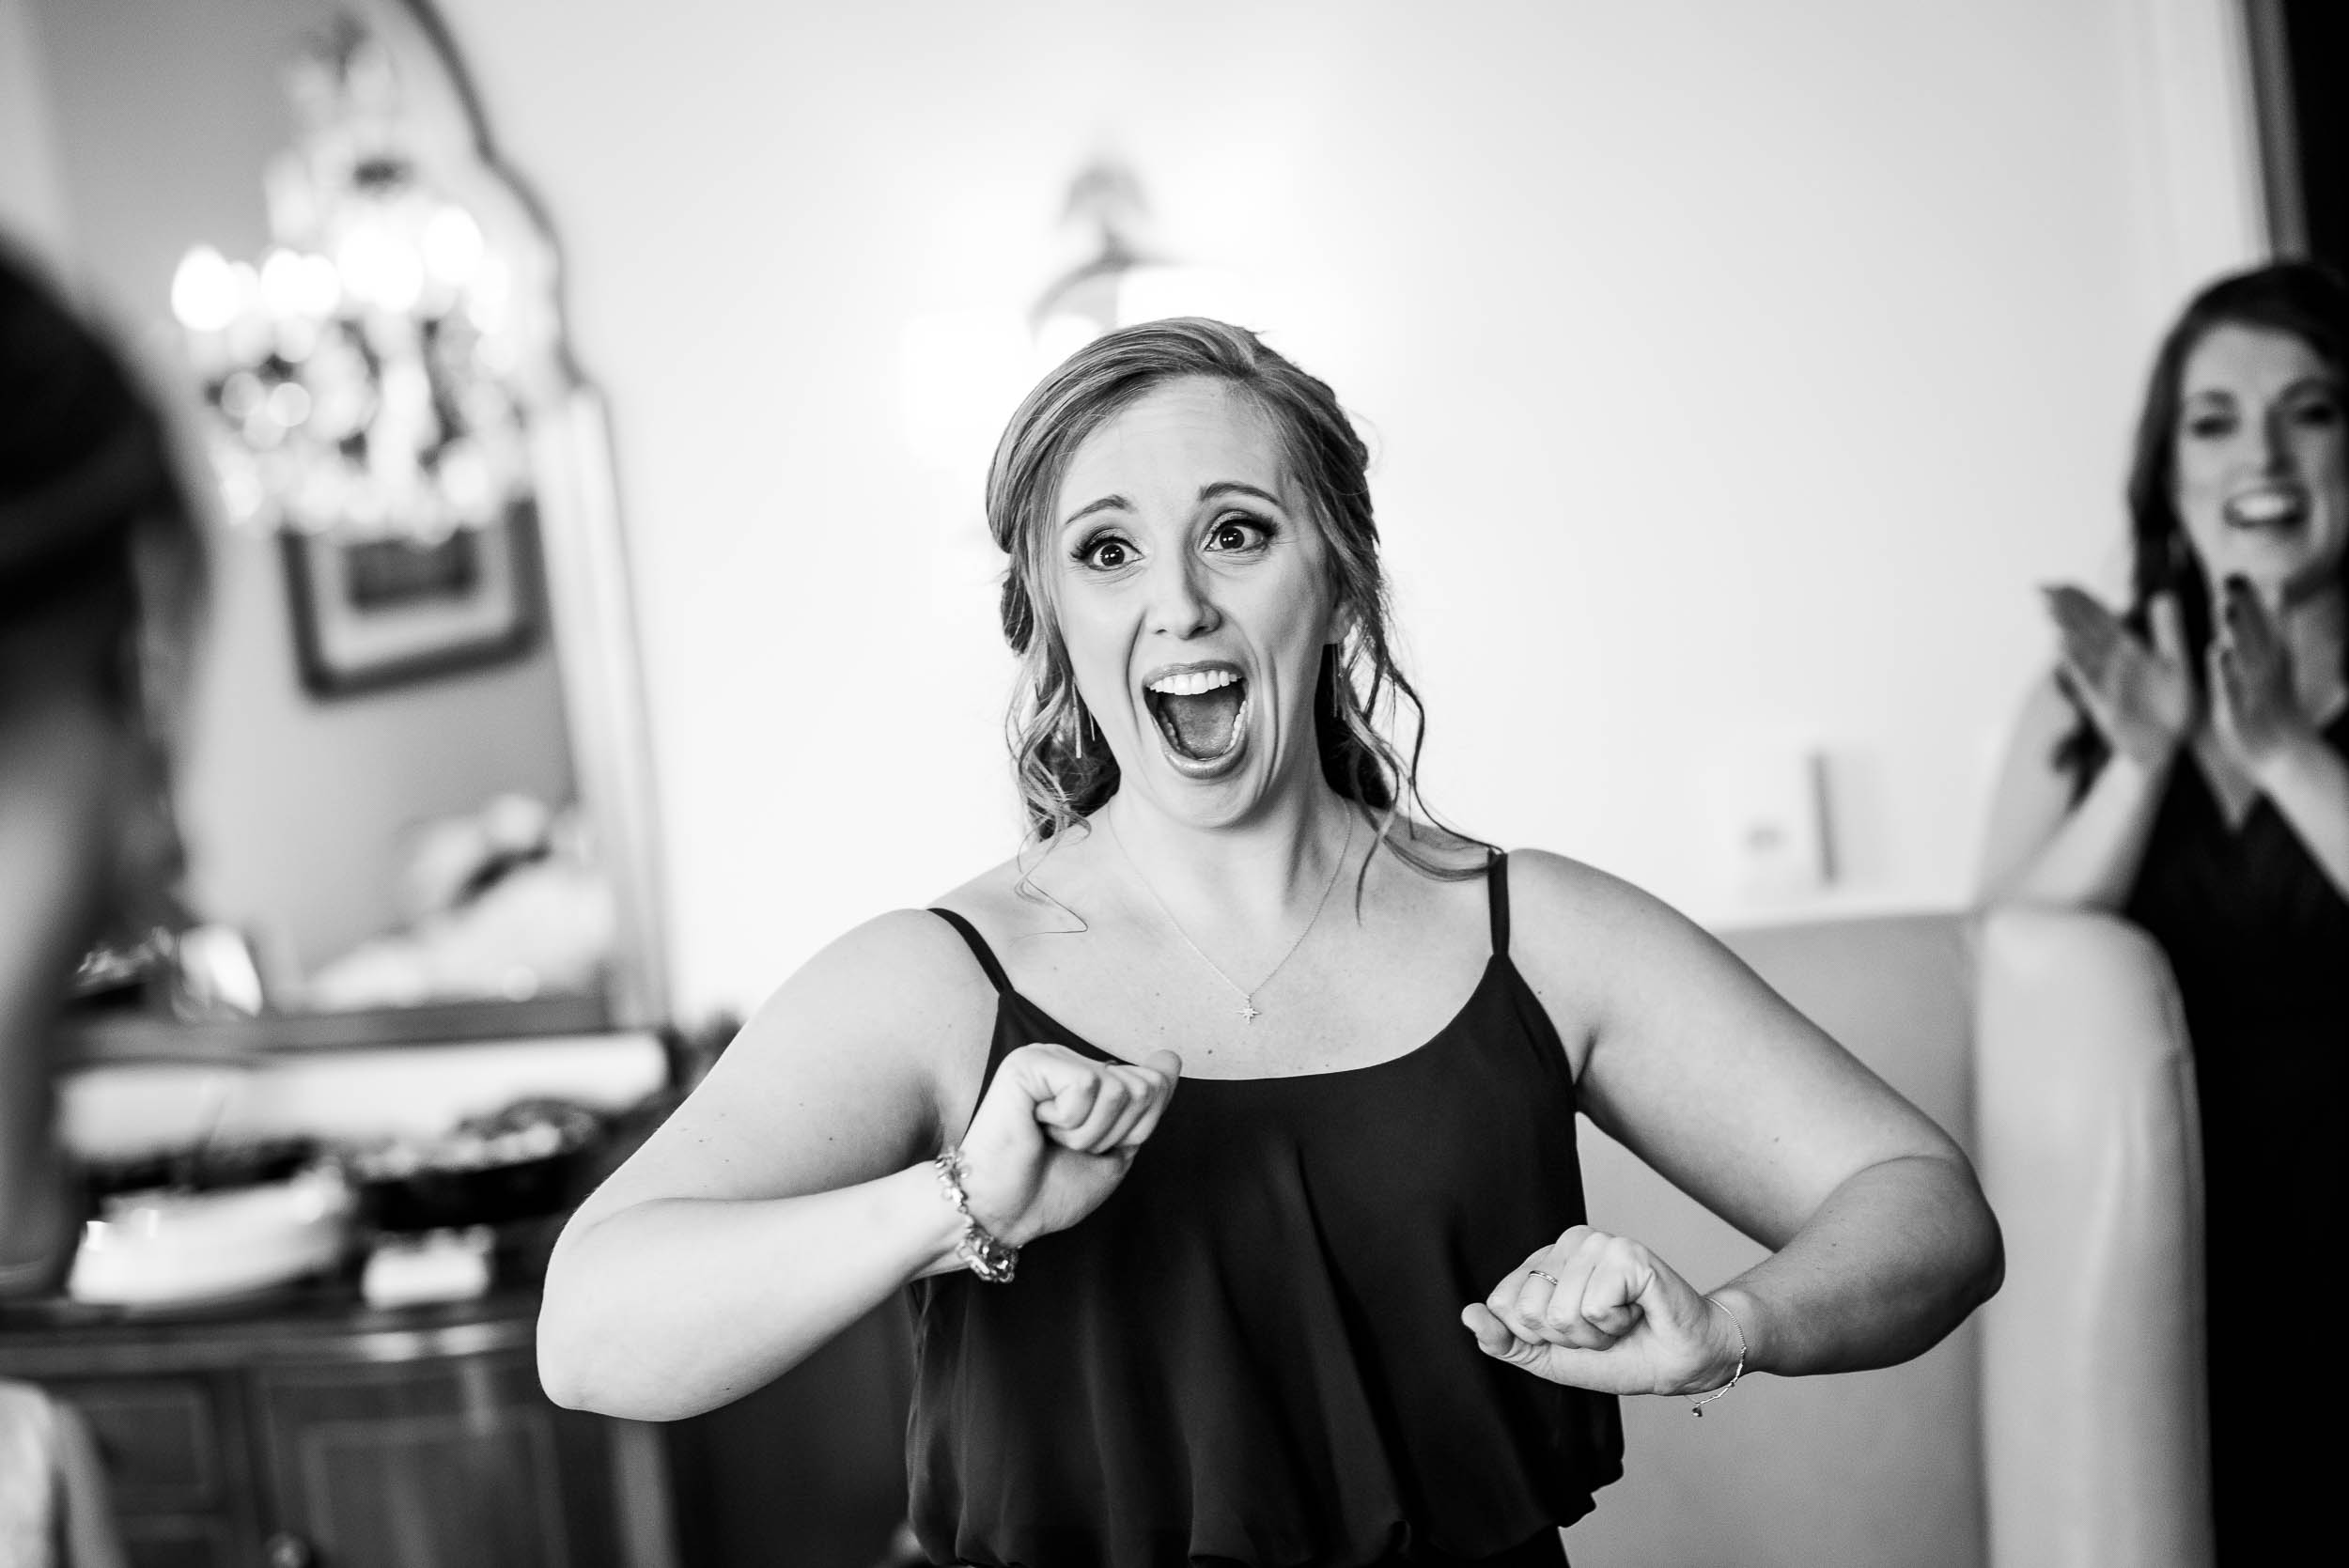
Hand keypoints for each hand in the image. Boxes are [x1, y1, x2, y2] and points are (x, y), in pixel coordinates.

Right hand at [955, 1042, 1179, 1247]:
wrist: (1003, 1214)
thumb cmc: (1051, 1188)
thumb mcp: (1118, 1149)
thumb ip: (1147, 1106)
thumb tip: (1170, 1058)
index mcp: (1090, 1078)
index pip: (1155, 1086)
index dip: (1135, 1132)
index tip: (1092, 1148)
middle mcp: (1071, 1060)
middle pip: (1144, 1087)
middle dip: (1115, 1133)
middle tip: (1069, 1145)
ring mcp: (1049, 1057)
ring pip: (1118, 1089)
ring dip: (1089, 1133)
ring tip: (1051, 1137)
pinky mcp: (1028, 1063)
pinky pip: (1085, 1086)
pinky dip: (1069, 1122)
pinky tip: (1036, 1125)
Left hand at [1460, 1226, 1740, 1396]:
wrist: (1678, 1362)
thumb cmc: (1620, 1354)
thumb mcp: (1549, 1357)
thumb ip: (1506, 1340)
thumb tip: (1468, 1315)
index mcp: (1546, 1260)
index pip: (1503, 1303)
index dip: (1539, 1336)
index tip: (1574, 1334)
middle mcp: (1570, 1242)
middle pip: (1530, 1310)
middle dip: (1568, 1338)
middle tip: (1603, 1330)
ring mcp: (1600, 1243)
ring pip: (1561, 1311)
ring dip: (1595, 1335)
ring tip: (1621, 1323)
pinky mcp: (1628, 1253)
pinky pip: (1595, 1306)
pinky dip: (1616, 1325)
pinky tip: (1637, 1312)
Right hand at [2042, 585, 2193, 769]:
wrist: (2168, 743)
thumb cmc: (2171, 704)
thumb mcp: (2176, 662)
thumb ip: (2169, 630)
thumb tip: (2164, 594)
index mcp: (2129, 647)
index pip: (2100, 616)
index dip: (2081, 599)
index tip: (2060, 583)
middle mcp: (2111, 660)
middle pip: (2084, 628)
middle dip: (2063, 608)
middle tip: (2040, 588)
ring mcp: (2105, 679)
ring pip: (2082, 648)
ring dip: (2064, 628)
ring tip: (2047, 608)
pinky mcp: (2103, 701)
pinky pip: (2087, 677)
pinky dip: (2075, 660)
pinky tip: (2061, 644)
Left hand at [2209, 575, 2313, 776]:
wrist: (2285, 753)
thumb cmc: (2275, 702)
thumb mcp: (2277, 658)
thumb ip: (2275, 623)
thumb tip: (2277, 586)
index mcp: (2271, 656)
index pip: (2263, 622)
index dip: (2251, 598)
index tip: (2238, 572)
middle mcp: (2265, 669)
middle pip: (2253, 632)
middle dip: (2243, 605)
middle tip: (2231, 577)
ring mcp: (2253, 689)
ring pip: (2243, 655)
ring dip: (2234, 630)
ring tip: (2222, 605)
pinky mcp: (2238, 711)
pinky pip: (2230, 688)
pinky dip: (2225, 671)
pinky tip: (2217, 652)